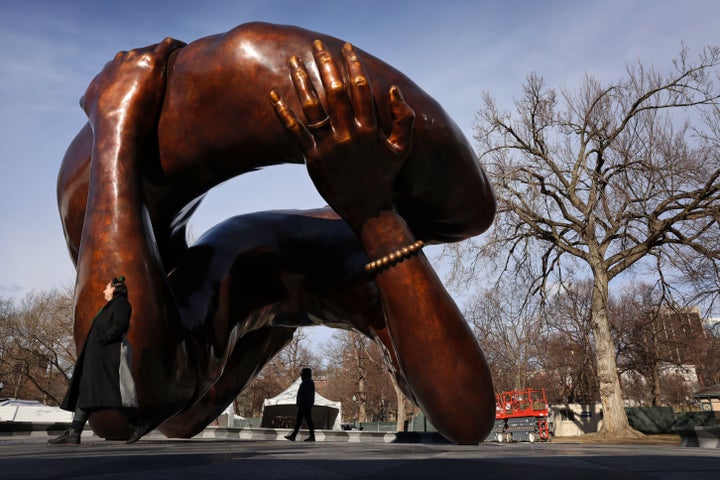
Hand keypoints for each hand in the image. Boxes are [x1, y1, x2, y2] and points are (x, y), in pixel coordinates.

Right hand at [81, 37, 184, 135]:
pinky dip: (176, 46)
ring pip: (153, 48)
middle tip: (167, 69)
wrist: (115, 127)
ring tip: (179, 59)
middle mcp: (119, 61)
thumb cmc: (105, 126)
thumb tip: (85, 102)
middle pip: (139, 55)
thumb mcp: (90, 110)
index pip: (124, 64)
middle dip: (151, 61)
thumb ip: (90, 102)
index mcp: (107, 71)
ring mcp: (134, 59)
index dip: (137, 71)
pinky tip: (185, 49)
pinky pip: (167, 46)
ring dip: (165, 53)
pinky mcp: (150, 61)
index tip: (149, 78)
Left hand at [270, 40, 414, 230]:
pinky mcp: (312, 159)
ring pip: (312, 106)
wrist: (369, 210)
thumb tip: (394, 89)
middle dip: (326, 64)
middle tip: (317, 46)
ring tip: (293, 61)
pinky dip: (283, 113)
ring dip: (301, 81)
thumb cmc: (385, 176)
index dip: (352, 64)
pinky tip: (273, 96)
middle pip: (334, 91)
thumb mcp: (402, 148)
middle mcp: (349, 134)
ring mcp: (329, 146)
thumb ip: (404, 118)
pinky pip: (295, 132)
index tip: (345, 47)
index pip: (360, 88)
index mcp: (369, 128)